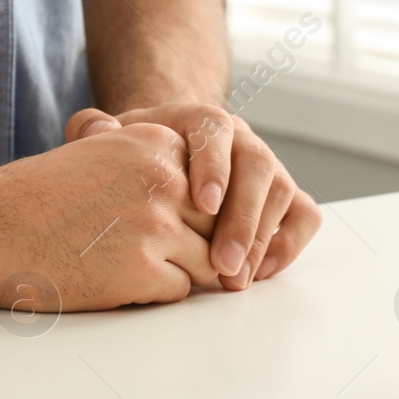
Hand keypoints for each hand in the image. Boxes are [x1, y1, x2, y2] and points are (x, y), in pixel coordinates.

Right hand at [0, 124, 218, 310]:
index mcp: (156, 142)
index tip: (161, 219)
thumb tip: (205, 196)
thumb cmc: (35, 196)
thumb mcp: (102, 151)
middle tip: (148, 251)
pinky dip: (154, 293)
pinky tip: (115, 280)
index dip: (191, 209)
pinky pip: (180, 291)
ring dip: (177, 270)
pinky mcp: (144, 271)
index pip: (211, 183)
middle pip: (216, 223)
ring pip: (207, 260)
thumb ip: (153, 164)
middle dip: (192, 243)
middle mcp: (164, 179)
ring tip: (131, 265)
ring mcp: (157, 226)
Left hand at [65, 104, 321, 288]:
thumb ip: (94, 129)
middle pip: (258, 166)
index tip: (203, 205)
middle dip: (242, 218)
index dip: (214, 166)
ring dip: (262, 239)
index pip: (216, 131)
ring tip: (235, 278)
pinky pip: (304, 215)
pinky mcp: (283, 197)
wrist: (170, 156)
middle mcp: (242, 139)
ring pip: (283, 193)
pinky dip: (289, 244)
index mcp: (201, 120)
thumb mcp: (113, 139)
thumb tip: (97, 130)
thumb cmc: (137, 156)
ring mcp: (267, 168)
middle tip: (222, 263)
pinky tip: (260, 272)